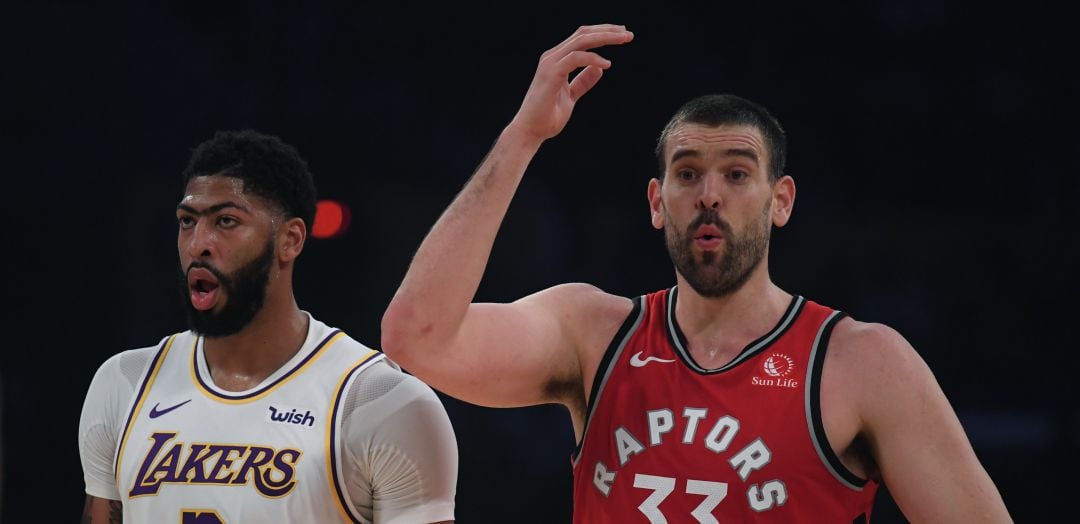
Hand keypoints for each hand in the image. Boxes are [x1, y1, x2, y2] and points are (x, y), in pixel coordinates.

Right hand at [506, 24, 633, 143]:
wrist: (530, 132)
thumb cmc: (547, 117)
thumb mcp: (571, 96)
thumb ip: (583, 82)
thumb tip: (599, 69)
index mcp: (557, 60)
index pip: (581, 38)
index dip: (602, 33)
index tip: (621, 34)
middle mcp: (552, 57)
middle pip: (583, 34)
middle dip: (607, 31)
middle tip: (628, 33)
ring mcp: (550, 64)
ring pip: (581, 41)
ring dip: (604, 38)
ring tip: (623, 39)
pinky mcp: (551, 74)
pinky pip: (575, 58)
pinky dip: (592, 58)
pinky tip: (607, 64)